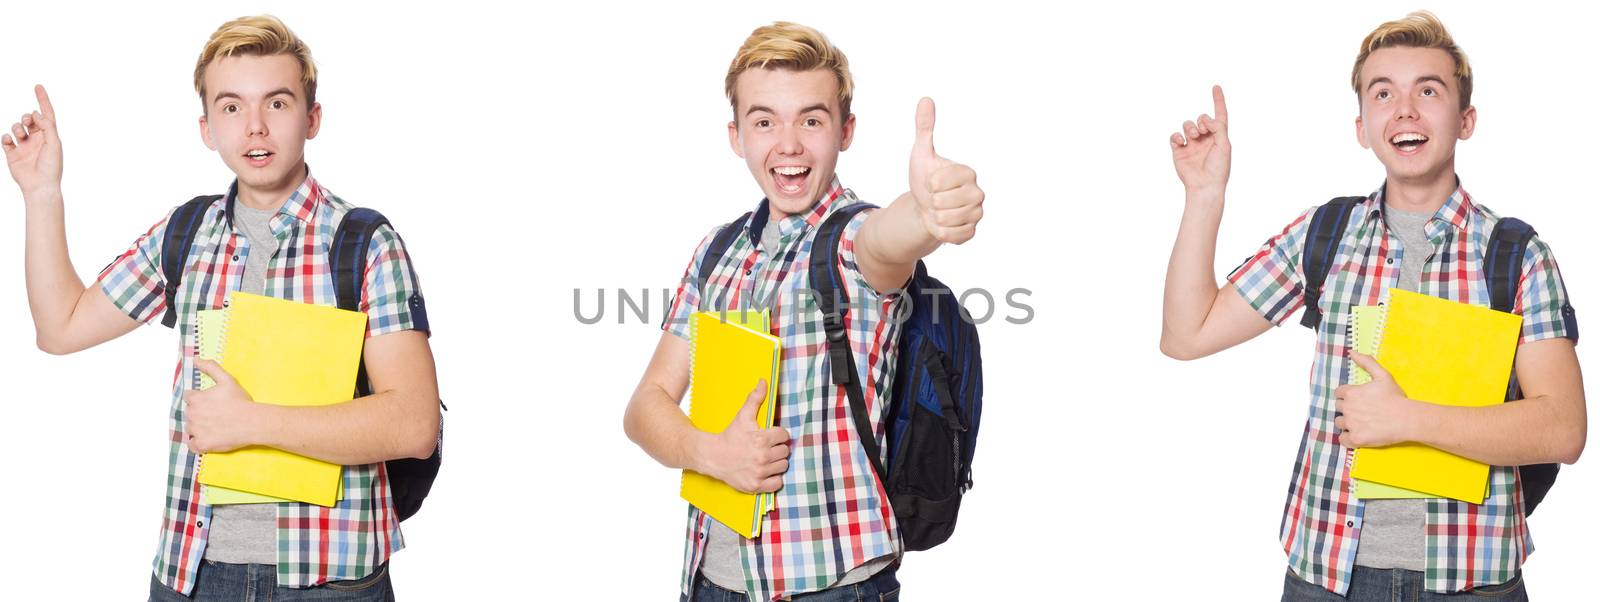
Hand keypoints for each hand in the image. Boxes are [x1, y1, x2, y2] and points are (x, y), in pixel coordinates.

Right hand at [2, 85, 63, 199]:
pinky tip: (10, 140)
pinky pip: (6, 139)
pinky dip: (6, 137)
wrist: (40, 186)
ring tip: (21, 135)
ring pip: (16, 127)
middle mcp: (37, 139)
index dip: (43, 100)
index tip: (38, 86)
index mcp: (50, 136)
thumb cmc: (51, 166)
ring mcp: (24, 146)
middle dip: (26, 116)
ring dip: (17, 127)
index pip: (46, 114)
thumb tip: (36, 112)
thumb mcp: (54, 143)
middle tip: (28, 121)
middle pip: (29, 119)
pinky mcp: (12, 153)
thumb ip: (47, 126)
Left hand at [185, 359, 262, 453]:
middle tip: (216, 415)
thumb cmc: (240, 402)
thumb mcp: (227, 380)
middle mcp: (192, 415)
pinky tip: (210, 437)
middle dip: (200, 413)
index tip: (211, 403)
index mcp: (196, 399)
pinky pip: (192, 444)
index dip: (200, 399)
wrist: (253, 423)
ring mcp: (196, 431)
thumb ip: (210, 368)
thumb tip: (196, 359)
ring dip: (199, 427)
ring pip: (191, 428)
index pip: (189, 398)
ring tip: (215, 426)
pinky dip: (198, 442)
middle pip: (190, 414)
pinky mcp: (201, 444)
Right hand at [696, 380, 788, 493]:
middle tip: (766, 447)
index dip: (778, 435)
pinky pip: (777, 483)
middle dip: (777, 448)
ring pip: (783, 466)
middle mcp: (762, 457)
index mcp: (762, 439)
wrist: (712, 456)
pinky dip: (773, 479)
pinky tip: (765, 471)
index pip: (784, 436)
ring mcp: (759, 472)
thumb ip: (755, 399)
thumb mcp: (742, 416)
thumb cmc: (729, 436)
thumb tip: (764, 381)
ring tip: (765, 459)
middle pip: (785, 451)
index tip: (770, 436)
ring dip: (776, 463)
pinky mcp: (756, 485)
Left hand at [908, 98, 982, 244]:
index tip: (931, 182)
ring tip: (938, 210)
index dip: (929, 184)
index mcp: (968, 173)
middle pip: (944, 203)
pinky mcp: (972, 232)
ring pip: (947, 220)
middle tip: (935, 198)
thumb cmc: (924, 179)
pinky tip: (942, 224)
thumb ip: (924, 128)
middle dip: (932, 202)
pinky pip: (953, 236)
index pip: (940, 182)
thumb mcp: (921, 154)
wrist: (923, 208)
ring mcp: (977, 213)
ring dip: (936, 217)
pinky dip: (941, 232)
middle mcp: (978, 192)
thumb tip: (925, 99)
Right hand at [1169, 85, 1229, 199]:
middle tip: (1203, 131)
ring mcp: (1191, 145)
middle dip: (1202, 121)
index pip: (1220, 115)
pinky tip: (1182, 141)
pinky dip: (1177, 136)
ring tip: (1193, 137)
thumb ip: (1219, 128)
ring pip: (1187, 125)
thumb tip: (1207, 119)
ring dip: (1190, 127)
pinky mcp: (1179, 151)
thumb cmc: (1218, 168)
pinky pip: (1175, 136)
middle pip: (1201, 119)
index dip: (1218, 101)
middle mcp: (1205, 139)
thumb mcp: (1224, 145)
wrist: (1205, 186)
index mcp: (1219, 137)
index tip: (1216, 87)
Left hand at [1333, 353, 1423, 447]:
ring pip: (1339, 423)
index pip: (1339, 393)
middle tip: (1363, 411)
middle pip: (1339, 408)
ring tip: (1362, 422)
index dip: (1348, 396)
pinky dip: (1348, 438)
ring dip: (1347, 423)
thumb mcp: (1383, 375)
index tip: (1359, 399)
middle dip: (1348, 408)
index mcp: (1351, 393)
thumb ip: (1366, 362)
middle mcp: (1348, 408)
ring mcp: (1351, 424)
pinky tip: (1358, 434)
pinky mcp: (1356, 439)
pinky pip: (1342, 439)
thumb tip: (1351, 352)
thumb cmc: (1396, 398)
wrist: (1408, 419)